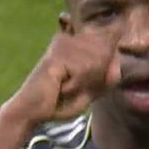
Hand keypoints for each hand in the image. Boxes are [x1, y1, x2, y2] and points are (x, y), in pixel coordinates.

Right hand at [3, 31, 119, 128]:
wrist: (32, 111)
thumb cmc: (60, 101)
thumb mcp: (92, 90)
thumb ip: (109, 76)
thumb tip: (116, 62)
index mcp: (77, 41)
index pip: (109, 45)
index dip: (105, 68)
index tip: (78, 81)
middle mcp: (70, 37)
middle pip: (106, 55)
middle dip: (94, 78)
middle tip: (70, 86)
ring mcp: (63, 43)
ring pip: (97, 63)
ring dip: (84, 83)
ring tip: (64, 87)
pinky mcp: (57, 54)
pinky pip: (83, 71)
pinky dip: (75, 86)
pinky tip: (60, 87)